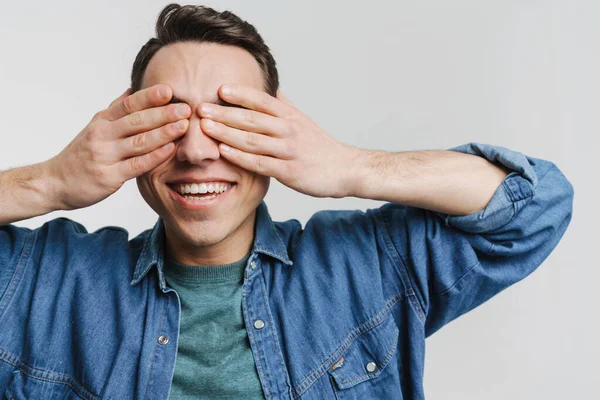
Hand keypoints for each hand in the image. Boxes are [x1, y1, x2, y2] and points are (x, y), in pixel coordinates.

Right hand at [47, 85, 190, 209]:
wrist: (55, 182)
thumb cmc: (81, 154)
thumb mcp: (95, 127)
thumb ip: (115, 110)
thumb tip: (132, 89)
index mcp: (102, 121)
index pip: (128, 104)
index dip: (148, 96)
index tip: (169, 89)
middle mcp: (102, 135)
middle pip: (136, 121)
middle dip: (163, 113)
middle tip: (186, 108)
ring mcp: (105, 155)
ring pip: (139, 141)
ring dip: (163, 133)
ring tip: (184, 126)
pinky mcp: (109, 176)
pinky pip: (136, 165)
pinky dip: (155, 156)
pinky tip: (170, 149)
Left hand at [197, 84, 357, 197]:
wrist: (346, 169)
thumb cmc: (321, 146)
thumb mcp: (304, 120)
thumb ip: (284, 106)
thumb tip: (271, 89)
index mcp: (291, 116)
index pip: (263, 101)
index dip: (241, 94)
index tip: (219, 89)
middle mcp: (289, 130)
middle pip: (252, 119)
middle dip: (224, 113)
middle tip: (201, 108)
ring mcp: (289, 151)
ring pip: (253, 140)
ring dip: (227, 133)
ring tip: (205, 128)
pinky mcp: (289, 171)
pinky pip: (260, 163)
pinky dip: (240, 157)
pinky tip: (224, 152)